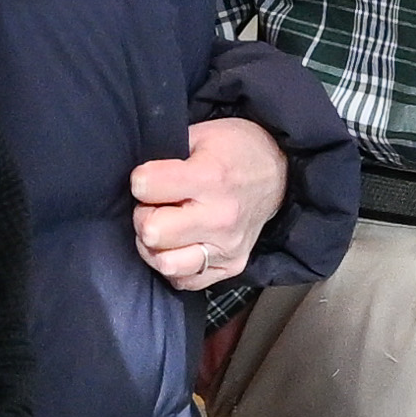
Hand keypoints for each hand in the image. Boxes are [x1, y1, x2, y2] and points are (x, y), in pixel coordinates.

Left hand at [131, 116, 295, 293]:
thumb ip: (166, 153)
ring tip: (166, 230)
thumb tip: (136, 178)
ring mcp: (227, 247)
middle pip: (152, 232)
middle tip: (156, 207)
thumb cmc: (235, 150)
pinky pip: (185, 281)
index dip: (140, 181)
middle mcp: (220, 217)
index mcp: (210, 178)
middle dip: (144, 216)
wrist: (279, 173)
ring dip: (156, 247)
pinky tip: (180, 247)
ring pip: (166, 264)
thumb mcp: (201, 135)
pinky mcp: (232, 266)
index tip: (151, 179)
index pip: (144, 187)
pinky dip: (175, 266)